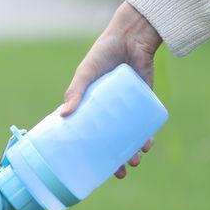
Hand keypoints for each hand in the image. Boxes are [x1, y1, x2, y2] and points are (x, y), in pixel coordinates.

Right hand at [61, 1, 161, 177]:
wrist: (131, 37)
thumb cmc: (102, 53)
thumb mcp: (85, 73)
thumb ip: (75, 92)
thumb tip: (63, 115)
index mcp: (90, 106)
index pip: (89, 133)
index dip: (89, 151)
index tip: (88, 167)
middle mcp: (108, 110)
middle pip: (112, 140)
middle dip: (116, 159)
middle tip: (120, 172)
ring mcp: (127, 107)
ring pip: (130, 136)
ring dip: (133, 151)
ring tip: (135, 161)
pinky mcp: (144, 101)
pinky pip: (145, 123)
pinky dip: (146, 136)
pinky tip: (147, 144)